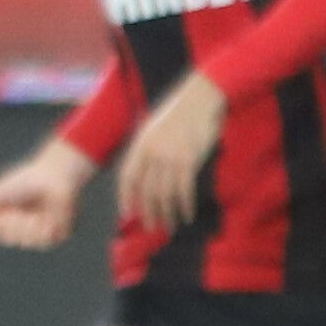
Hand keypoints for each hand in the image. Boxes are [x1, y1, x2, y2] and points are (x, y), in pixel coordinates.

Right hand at [0, 147, 93, 251]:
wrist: (54, 177)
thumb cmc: (25, 181)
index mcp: (10, 216)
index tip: (1, 214)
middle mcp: (24, 225)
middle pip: (9, 240)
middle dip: (12, 225)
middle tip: (18, 212)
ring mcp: (41, 230)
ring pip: (26, 243)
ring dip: (27, 227)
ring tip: (34, 214)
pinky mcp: (58, 233)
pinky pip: (44, 243)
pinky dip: (42, 230)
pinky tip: (47, 218)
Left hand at [114, 70, 231, 235]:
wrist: (200, 99)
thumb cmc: (178, 114)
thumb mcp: (153, 128)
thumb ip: (146, 150)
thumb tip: (143, 174)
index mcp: (140, 144)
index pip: (127, 177)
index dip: (126, 197)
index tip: (127, 214)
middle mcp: (152, 152)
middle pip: (146, 190)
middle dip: (147, 212)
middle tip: (151, 227)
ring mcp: (170, 156)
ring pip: (164, 194)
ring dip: (166, 213)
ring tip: (169, 226)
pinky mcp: (189, 160)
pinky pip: (184, 190)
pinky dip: (184, 206)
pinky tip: (186, 216)